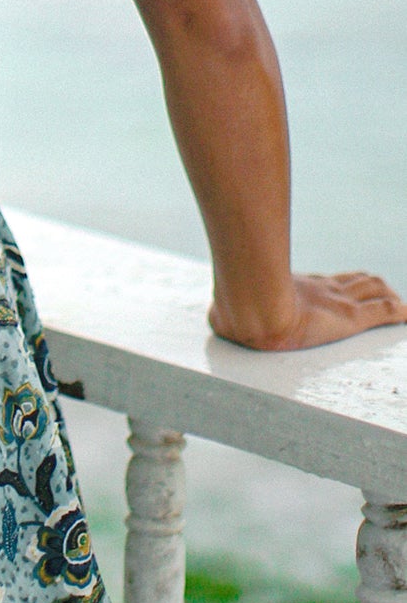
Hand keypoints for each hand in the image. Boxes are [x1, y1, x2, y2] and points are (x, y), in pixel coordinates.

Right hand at [209, 271, 406, 350]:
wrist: (251, 312)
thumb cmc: (239, 313)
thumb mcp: (235, 311)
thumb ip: (230, 316)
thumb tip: (215, 321)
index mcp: (299, 289)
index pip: (331, 282)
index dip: (345, 283)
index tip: (354, 284)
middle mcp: (322, 291)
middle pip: (357, 281)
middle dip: (372, 286)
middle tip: (382, 291)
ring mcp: (338, 303)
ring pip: (374, 291)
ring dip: (388, 296)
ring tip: (397, 303)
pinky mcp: (350, 319)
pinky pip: (385, 312)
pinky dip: (401, 313)